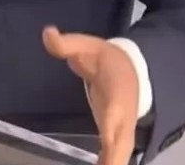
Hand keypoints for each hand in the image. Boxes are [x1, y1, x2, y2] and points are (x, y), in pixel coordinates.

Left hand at [42, 25, 137, 164]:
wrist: (136, 70)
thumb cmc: (108, 59)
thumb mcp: (87, 46)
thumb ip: (66, 44)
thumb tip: (47, 33)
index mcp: (116, 96)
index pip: (114, 115)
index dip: (111, 133)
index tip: (107, 146)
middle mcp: (123, 118)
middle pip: (122, 146)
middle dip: (114, 161)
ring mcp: (123, 131)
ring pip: (121, 156)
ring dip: (112, 163)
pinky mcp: (118, 139)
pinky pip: (115, 157)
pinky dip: (109, 163)